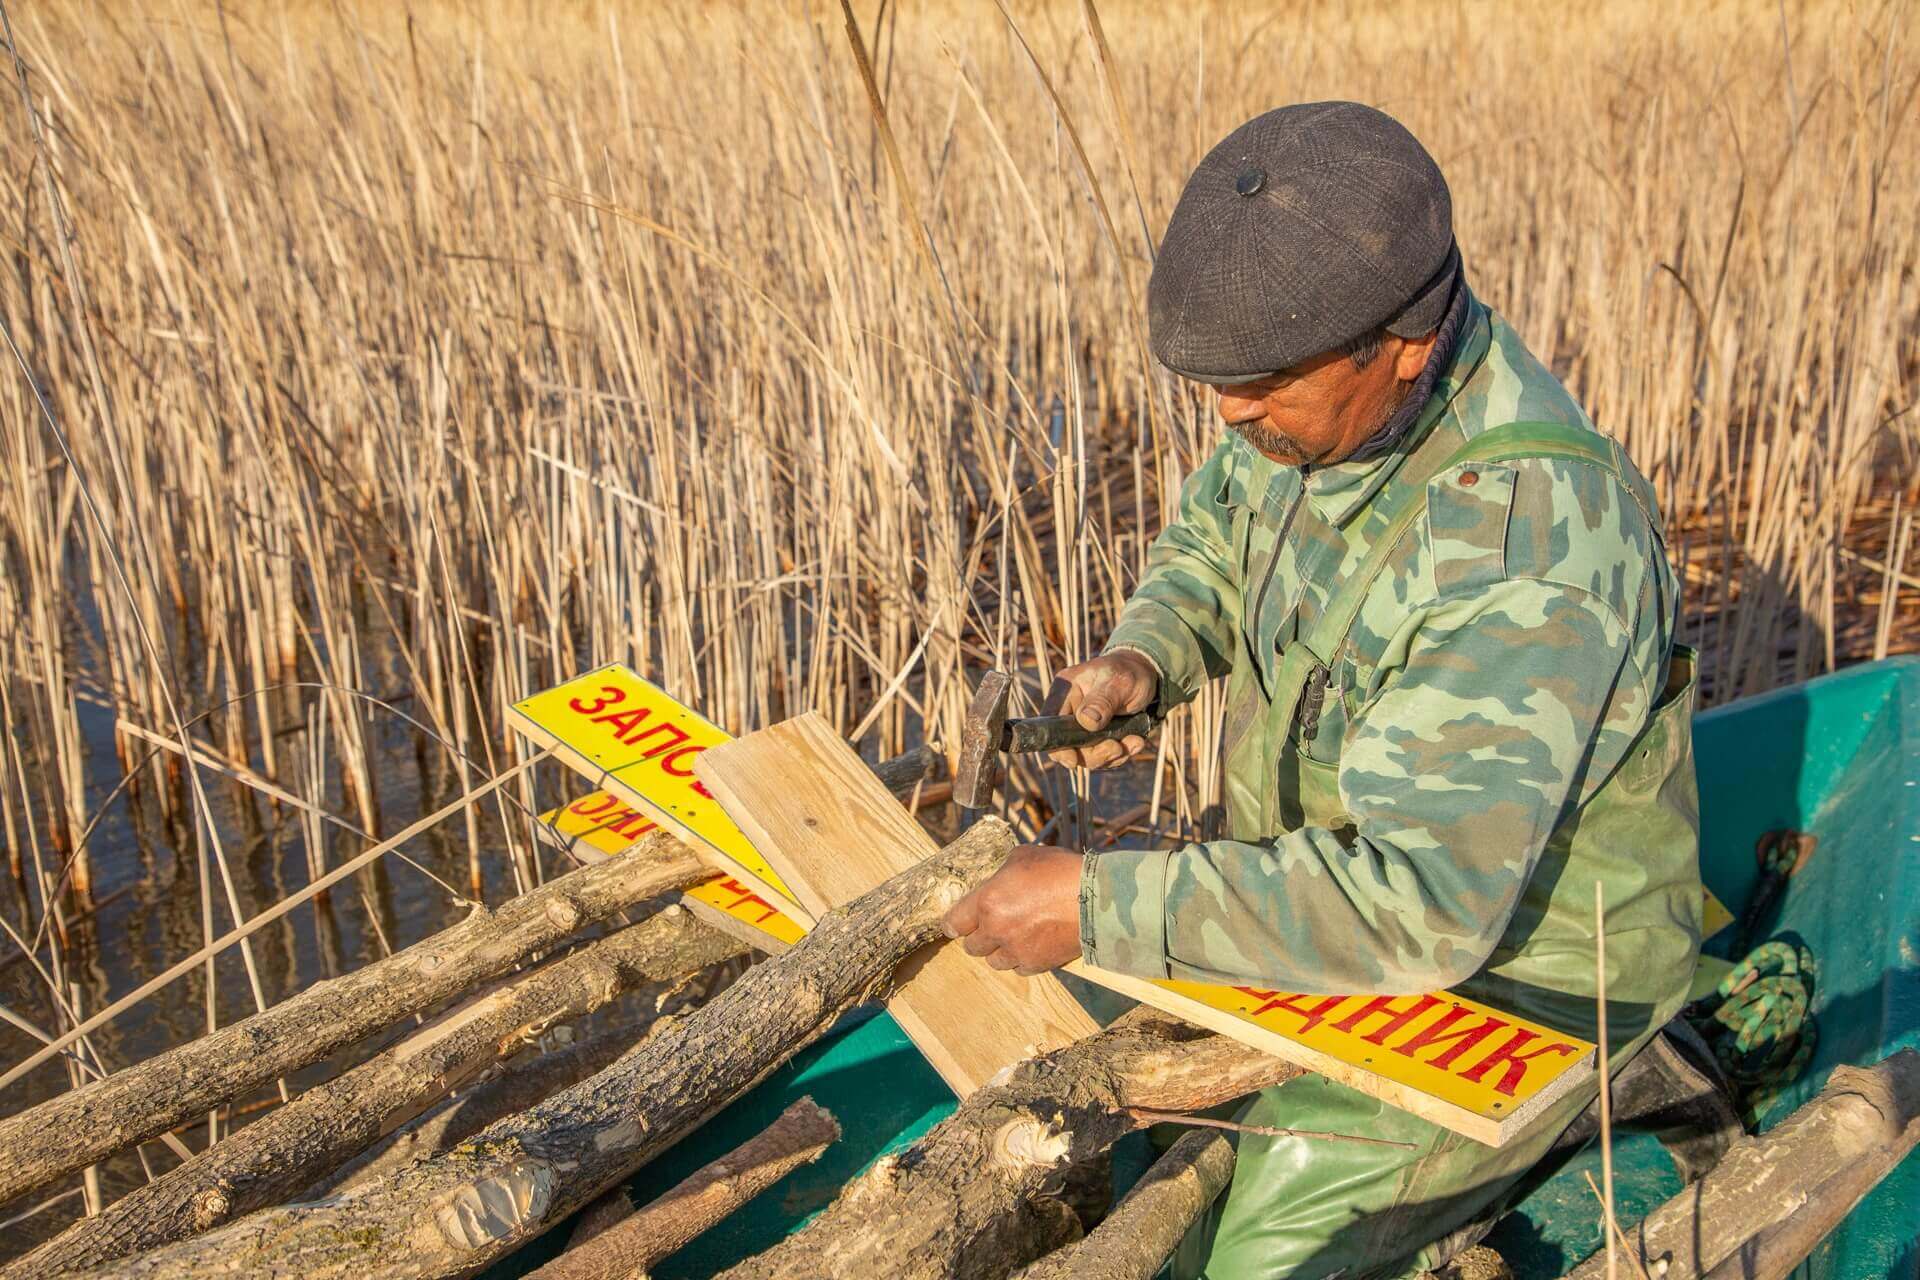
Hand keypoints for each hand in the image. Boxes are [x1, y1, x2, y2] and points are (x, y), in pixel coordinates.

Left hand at [941, 844, 1083, 975]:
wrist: (1096, 899)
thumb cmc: (1061, 872)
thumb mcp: (1025, 856)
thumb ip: (1004, 871)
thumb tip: (999, 878)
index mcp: (987, 901)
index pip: (955, 922)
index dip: (953, 924)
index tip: (955, 925)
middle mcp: (996, 929)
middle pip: (972, 946)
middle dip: (979, 936)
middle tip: (990, 927)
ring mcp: (1016, 950)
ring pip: (994, 961)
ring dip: (999, 950)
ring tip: (1013, 937)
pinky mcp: (1036, 964)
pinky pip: (1019, 968)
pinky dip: (1022, 959)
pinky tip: (1032, 944)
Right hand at [1042, 650, 1159, 768]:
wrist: (1145, 675)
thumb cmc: (1128, 673)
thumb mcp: (1119, 683)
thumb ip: (1102, 701)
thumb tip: (1086, 721)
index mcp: (1065, 692)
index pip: (1049, 725)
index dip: (1058, 747)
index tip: (1074, 760)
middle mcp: (1069, 711)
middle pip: (1068, 747)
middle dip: (1094, 754)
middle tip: (1118, 748)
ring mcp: (1082, 727)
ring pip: (1087, 756)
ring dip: (1111, 755)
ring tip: (1135, 741)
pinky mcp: (1097, 738)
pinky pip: (1103, 757)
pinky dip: (1120, 754)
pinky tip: (1136, 741)